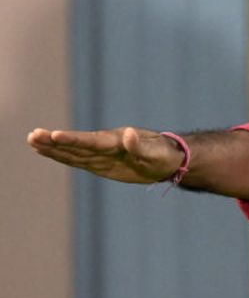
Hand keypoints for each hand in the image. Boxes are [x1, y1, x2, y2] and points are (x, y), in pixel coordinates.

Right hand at [27, 126, 184, 184]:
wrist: (168, 158)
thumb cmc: (164, 155)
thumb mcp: (155, 154)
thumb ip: (140, 147)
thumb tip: (129, 134)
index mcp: (117, 142)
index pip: (91, 141)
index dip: (72, 140)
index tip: (54, 135)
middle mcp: (105, 146)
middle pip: (76, 145)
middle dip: (54, 142)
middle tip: (32, 135)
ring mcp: (101, 154)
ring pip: (73, 152)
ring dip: (53, 147)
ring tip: (31, 140)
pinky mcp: (101, 163)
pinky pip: (78, 160)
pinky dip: (62, 156)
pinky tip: (47, 151)